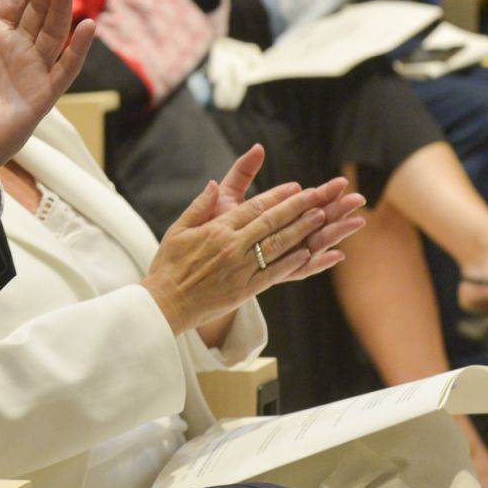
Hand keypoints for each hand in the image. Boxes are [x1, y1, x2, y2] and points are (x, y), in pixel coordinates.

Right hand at [141, 148, 365, 335]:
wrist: (165, 303)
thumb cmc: (169, 266)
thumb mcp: (178, 230)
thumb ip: (198, 207)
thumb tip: (212, 184)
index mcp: (216, 230)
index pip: (253, 208)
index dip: (277, 196)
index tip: (295, 187)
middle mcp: (232, 247)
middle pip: (270, 223)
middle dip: (296, 207)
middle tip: (318, 195)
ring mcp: (241, 269)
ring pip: (277, 245)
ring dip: (301, 230)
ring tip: (321, 217)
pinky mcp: (245, 289)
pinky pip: (273, 272)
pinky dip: (291, 262)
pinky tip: (307, 252)